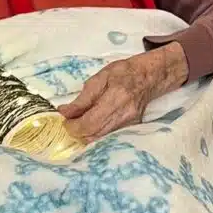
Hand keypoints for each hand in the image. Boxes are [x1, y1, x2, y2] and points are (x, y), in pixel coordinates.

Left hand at [58, 45, 188, 141]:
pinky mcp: (131, 128)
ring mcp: (129, 124)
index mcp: (115, 99)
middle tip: (70, 122)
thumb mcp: (99, 78)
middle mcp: (124, 116)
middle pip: (94, 136)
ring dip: (85, 135)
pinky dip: (96, 134)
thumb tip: (64, 112)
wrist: (148, 76)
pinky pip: (108, 137)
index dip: (73, 126)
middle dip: (77, 132)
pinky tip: (92, 125)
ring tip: (80, 123)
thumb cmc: (123, 73)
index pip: (89, 124)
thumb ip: (82, 98)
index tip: (65, 121)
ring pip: (100, 140)